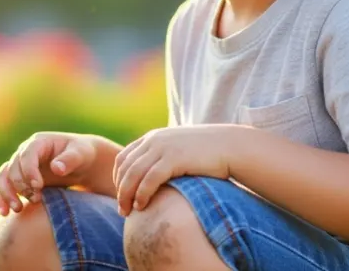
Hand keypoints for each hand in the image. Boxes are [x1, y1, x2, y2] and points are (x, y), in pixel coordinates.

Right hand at [0, 131, 96, 215]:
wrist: (81, 163)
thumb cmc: (81, 154)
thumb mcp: (80, 154)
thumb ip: (70, 159)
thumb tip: (56, 168)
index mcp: (39, 142)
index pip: (27, 155)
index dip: (29, 170)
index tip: (38, 186)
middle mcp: (25, 152)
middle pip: (13, 167)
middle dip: (21, 185)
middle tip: (36, 199)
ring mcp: (20, 166)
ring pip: (3, 177)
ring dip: (7, 193)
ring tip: (17, 209)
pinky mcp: (19, 179)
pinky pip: (4, 188)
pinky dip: (2, 199)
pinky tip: (5, 213)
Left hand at [112, 125, 238, 215]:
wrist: (230, 146)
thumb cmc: (207, 153)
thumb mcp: (180, 151)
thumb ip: (164, 159)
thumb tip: (153, 179)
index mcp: (154, 137)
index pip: (123, 158)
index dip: (118, 179)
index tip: (122, 196)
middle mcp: (155, 140)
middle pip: (125, 167)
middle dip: (120, 190)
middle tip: (122, 210)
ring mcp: (163, 147)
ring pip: (133, 174)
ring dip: (126, 195)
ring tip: (128, 212)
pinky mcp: (174, 158)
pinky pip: (149, 179)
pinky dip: (141, 194)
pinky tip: (142, 206)